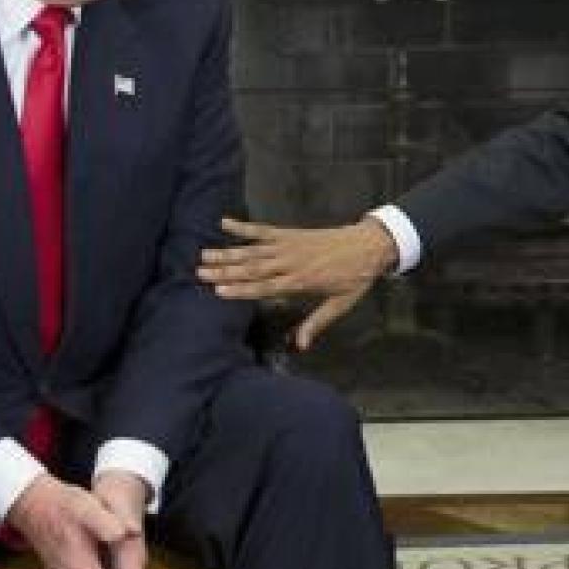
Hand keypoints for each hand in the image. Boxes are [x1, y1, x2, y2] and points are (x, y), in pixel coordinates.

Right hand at [197, 216, 398, 349]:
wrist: (368, 246)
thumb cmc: (353, 279)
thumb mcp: (339, 305)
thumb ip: (316, 323)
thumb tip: (301, 345)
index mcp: (301, 281)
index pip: (265, 287)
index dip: (242, 289)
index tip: (219, 290)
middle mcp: (291, 262)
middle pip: (253, 268)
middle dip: (226, 271)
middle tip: (200, 272)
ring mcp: (289, 245)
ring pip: (253, 250)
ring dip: (228, 252)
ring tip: (204, 254)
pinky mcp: (290, 233)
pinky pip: (263, 229)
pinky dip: (244, 226)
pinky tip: (225, 223)